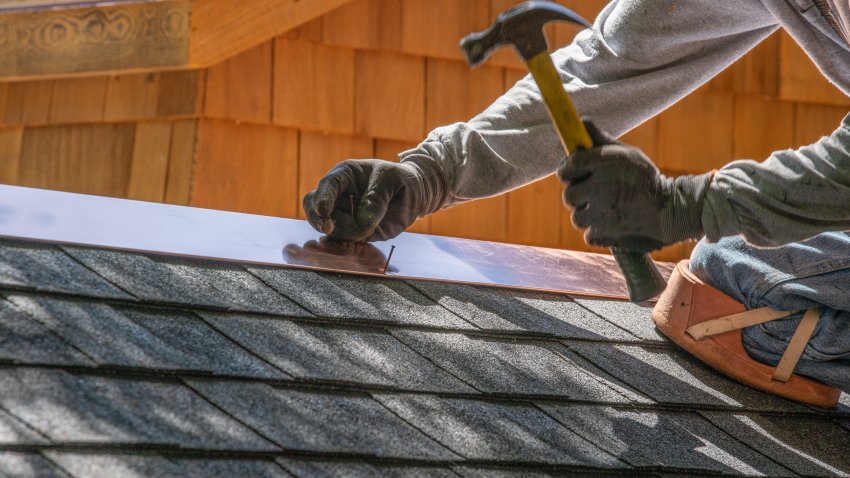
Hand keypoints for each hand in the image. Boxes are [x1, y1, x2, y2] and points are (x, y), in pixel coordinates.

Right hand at [303, 159, 435, 241]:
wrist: (414, 195)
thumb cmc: (401, 179)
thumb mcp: (393, 180)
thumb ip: (377, 198)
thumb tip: (362, 223)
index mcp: (345, 175)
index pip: (327, 185)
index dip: (322, 197)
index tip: (324, 210)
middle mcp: (339, 195)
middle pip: (314, 207)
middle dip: (318, 219)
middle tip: (329, 228)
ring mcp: (343, 215)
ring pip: (327, 228)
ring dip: (342, 233)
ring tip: (368, 230)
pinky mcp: (352, 232)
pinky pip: (340, 241)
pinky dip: (344, 245)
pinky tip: (356, 243)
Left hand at [558, 121, 711, 252]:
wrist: (672, 210)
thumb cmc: (645, 179)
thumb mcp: (627, 154)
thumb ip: (601, 141)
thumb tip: (581, 122)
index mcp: (606, 163)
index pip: (571, 164)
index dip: (568, 170)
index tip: (573, 173)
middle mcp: (602, 186)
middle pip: (569, 195)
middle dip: (578, 196)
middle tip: (594, 194)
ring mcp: (603, 212)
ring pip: (577, 217)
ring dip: (589, 215)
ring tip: (608, 209)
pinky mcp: (606, 233)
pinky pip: (589, 234)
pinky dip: (599, 232)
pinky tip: (614, 223)